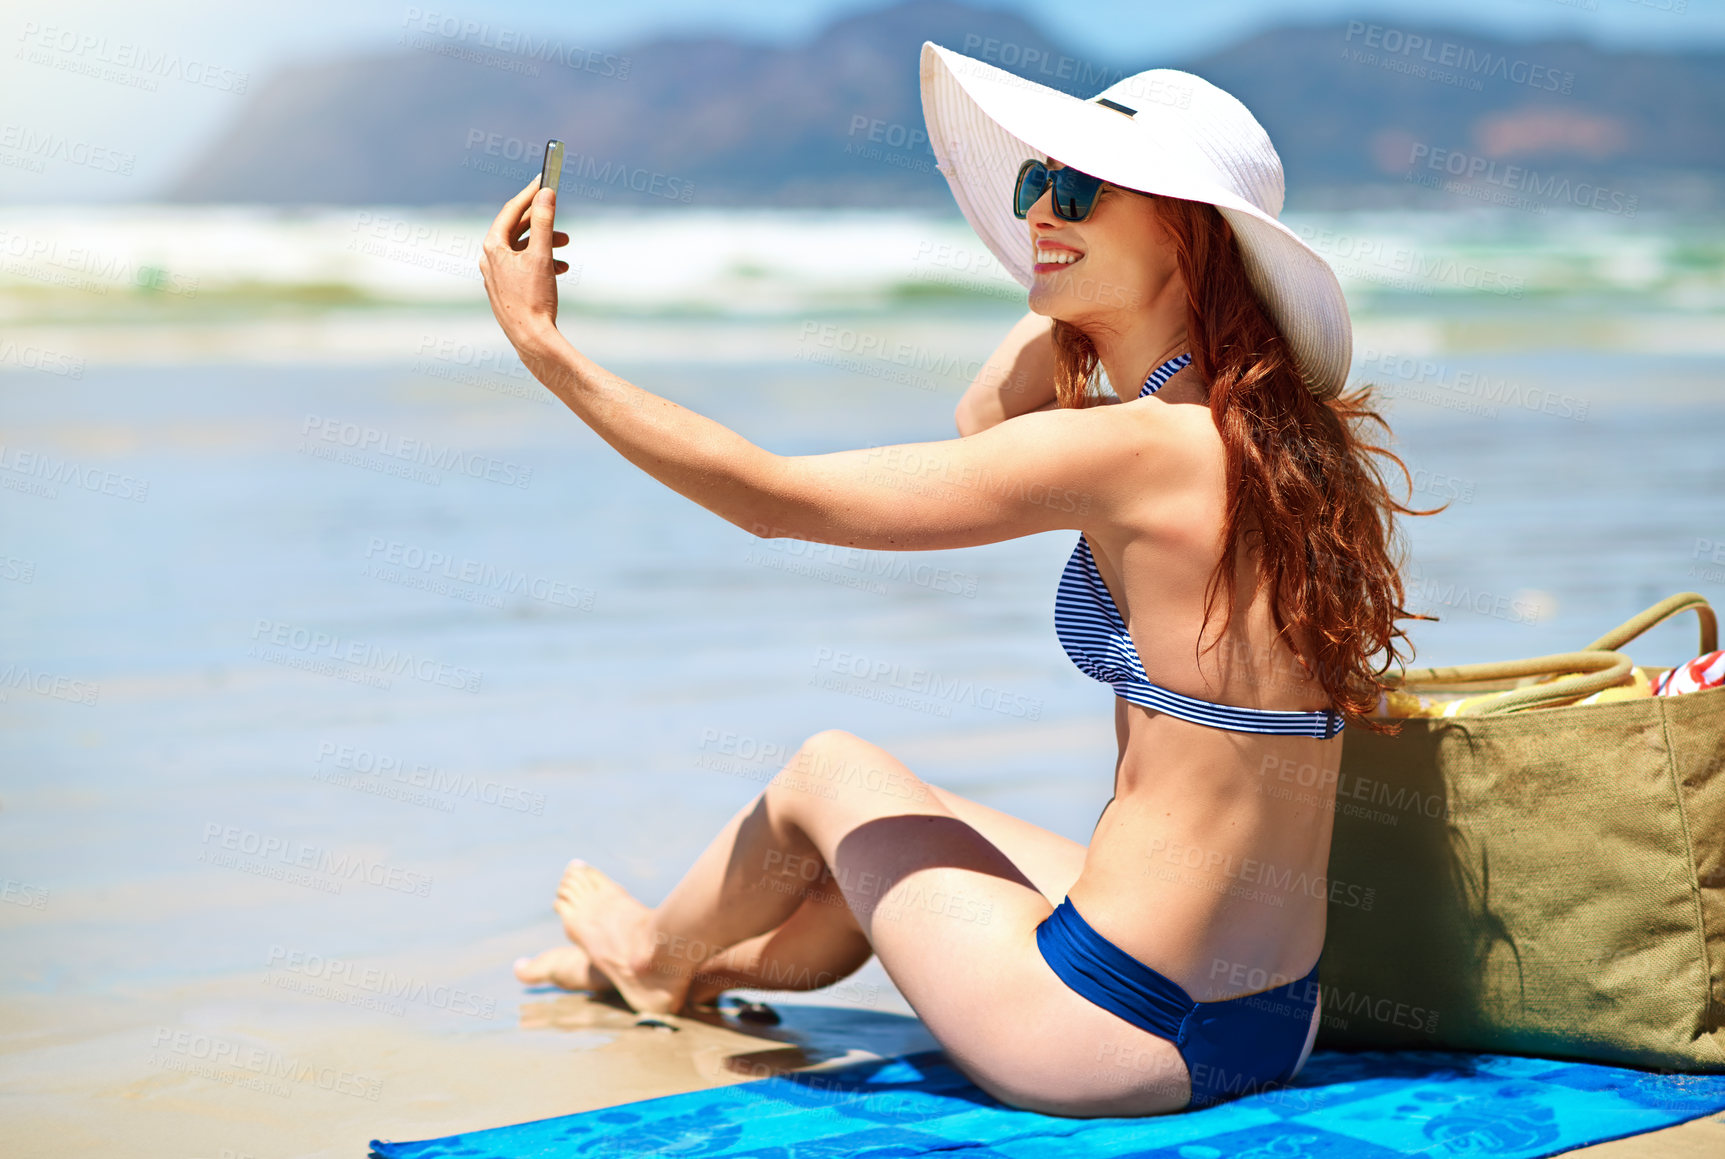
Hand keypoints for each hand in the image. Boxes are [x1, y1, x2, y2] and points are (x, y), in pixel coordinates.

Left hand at [479, 175, 571, 358]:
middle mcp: (489, 260)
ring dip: (544, 241)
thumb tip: (546, 193)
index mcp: (492, 248)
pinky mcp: (506, 290)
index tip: (545, 180)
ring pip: (522, 248)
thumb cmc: (534, 299)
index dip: (529, 194)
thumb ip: (543, 221)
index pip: (511, 211)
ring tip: (566, 244)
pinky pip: (523, 266)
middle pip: (516, 229)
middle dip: (540, 220)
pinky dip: (542, 261)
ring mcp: (496, 276)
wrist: (532, 340)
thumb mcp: (542, 255)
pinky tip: (560, 268)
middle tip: (557, 209)